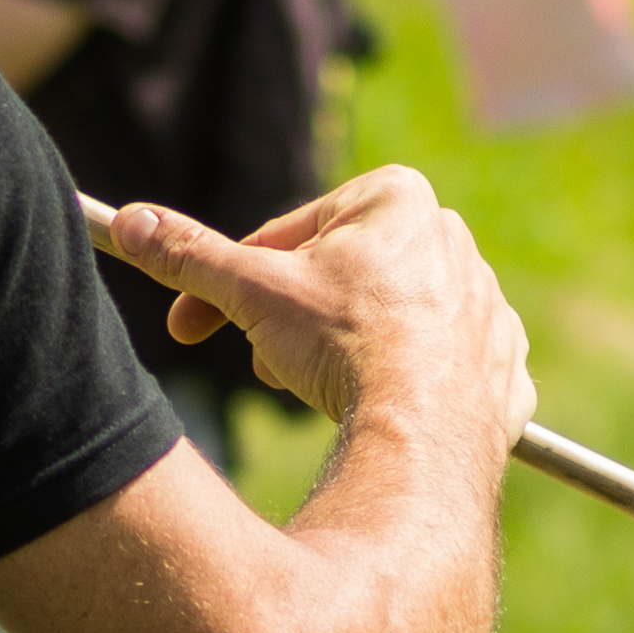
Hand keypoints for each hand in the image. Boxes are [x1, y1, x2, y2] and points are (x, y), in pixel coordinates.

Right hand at [100, 168, 535, 450]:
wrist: (424, 433)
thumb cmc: (343, 344)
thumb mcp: (251, 290)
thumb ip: (191, 255)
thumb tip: (129, 223)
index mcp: (396, 199)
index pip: (291, 235)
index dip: (234, 280)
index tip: (198, 320)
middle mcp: (454, 240)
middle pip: (342, 279)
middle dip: (292, 323)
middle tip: (266, 365)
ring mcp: (487, 308)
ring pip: (388, 327)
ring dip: (343, 356)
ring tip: (321, 391)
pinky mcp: (504, 370)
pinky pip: (442, 372)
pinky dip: (407, 390)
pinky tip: (383, 412)